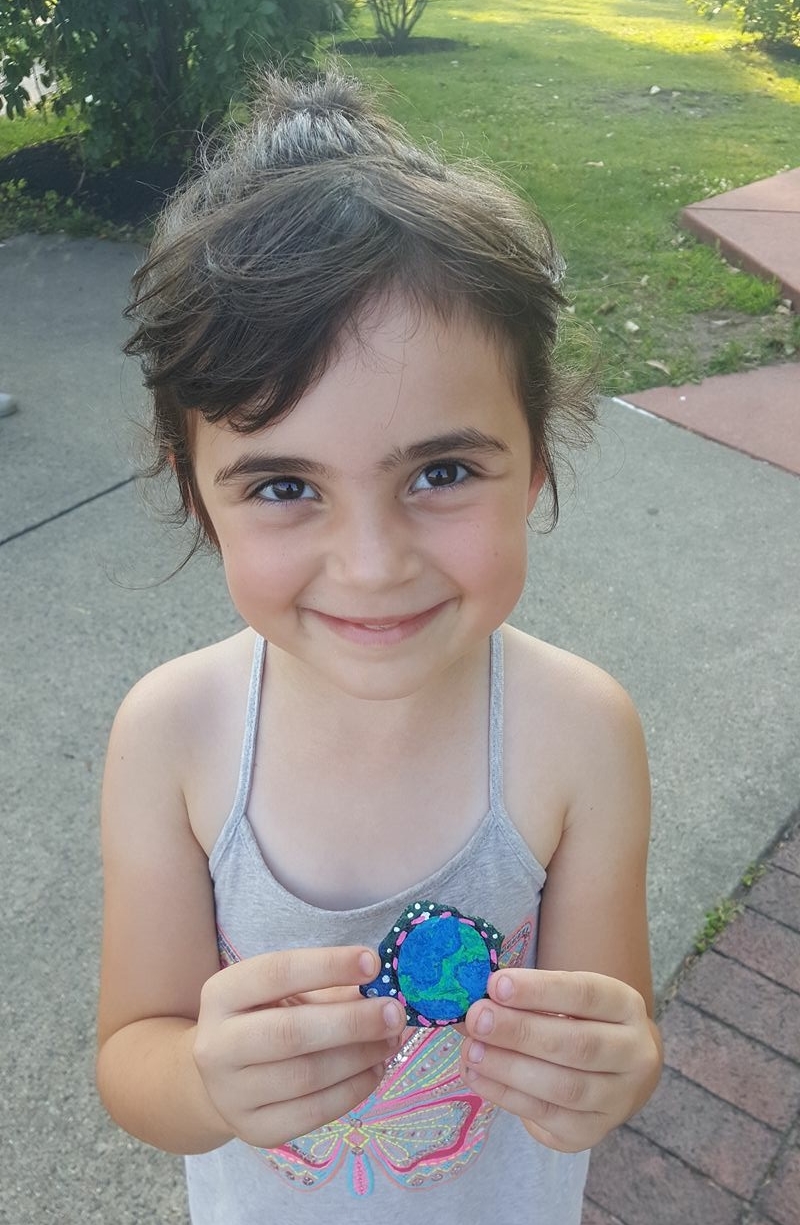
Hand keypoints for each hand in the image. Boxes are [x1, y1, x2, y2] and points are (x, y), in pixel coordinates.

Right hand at [192, 946, 406, 1148]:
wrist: (222, 1079)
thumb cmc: (262, 1020)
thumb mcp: (281, 993)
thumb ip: (327, 988)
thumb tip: (384, 991)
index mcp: (222, 995)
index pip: (276, 973)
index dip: (328, 966)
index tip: (373, 963)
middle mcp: (216, 1046)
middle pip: (290, 1033)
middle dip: (352, 1022)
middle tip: (395, 1013)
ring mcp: (232, 1095)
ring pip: (307, 1077)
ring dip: (360, 1057)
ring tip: (391, 1039)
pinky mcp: (256, 1130)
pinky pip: (315, 1112)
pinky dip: (354, 1089)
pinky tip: (375, 1069)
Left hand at [460, 969, 661, 1151]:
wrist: (614, 1071)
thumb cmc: (578, 1022)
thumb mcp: (563, 999)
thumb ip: (522, 998)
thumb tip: (466, 1003)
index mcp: (626, 1007)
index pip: (586, 995)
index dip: (540, 990)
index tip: (496, 985)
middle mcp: (634, 1054)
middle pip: (577, 1045)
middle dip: (520, 1032)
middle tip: (477, 1019)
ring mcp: (617, 1099)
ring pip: (564, 1088)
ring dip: (510, 1068)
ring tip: (471, 1051)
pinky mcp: (592, 1133)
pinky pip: (547, 1117)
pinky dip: (507, 1096)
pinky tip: (478, 1077)